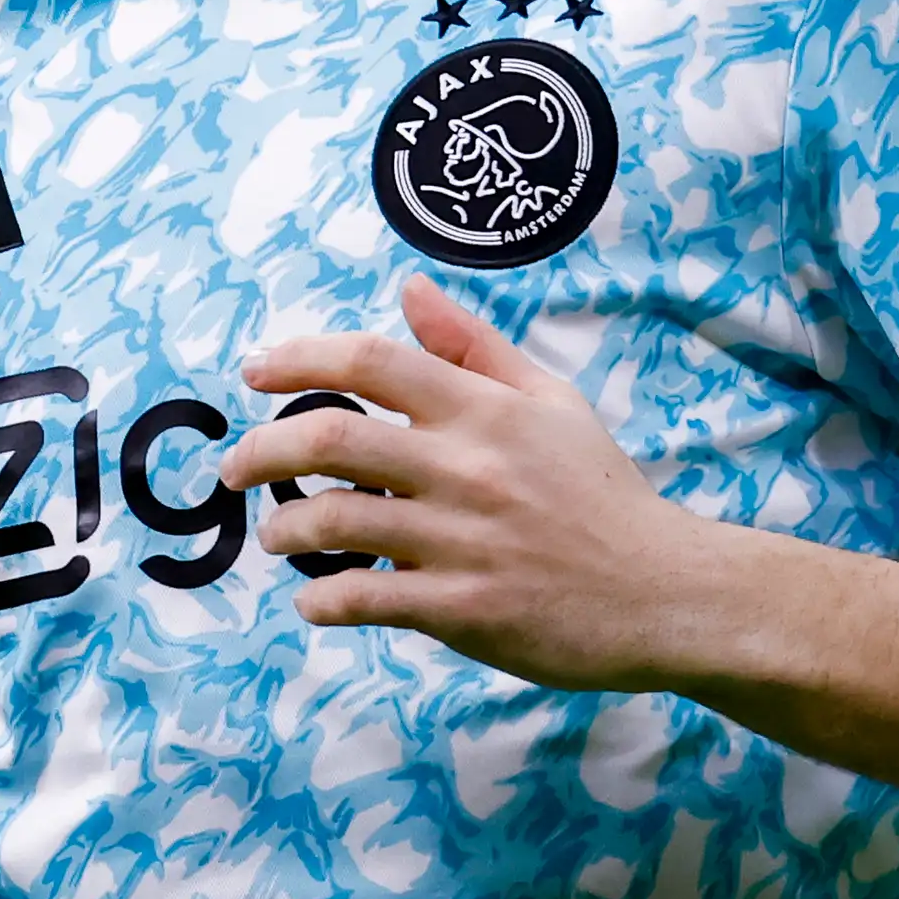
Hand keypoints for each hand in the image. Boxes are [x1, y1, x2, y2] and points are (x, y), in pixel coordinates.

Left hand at [220, 273, 717, 689]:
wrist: (665, 590)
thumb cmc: (600, 492)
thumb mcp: (550, 401)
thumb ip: (474, 346)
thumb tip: (410, 289)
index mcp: (484, 410)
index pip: (372, 362)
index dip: (300, 358)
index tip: (255, 372)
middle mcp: (466, 467)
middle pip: (331, 438)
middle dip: (262, 450)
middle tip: (233, 469)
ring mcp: (462, 540)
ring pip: (335, 521)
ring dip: (286, 529)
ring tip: (278, 536)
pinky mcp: (464, 609)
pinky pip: (365, 599)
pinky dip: (323, 600)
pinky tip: (315, 599)